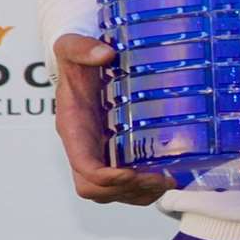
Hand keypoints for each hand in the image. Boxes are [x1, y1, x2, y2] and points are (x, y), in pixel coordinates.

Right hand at [52, 33, 174, 204]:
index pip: (84, 166)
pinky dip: (144, 188)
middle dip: (128, 189)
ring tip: (168, 179)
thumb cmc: (74, 57)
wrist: (79, 61)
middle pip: (96, 189)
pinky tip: (167, 175)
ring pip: (111, 192)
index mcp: (73, 127)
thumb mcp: (72, 46)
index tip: (133, 172)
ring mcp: (97, 152)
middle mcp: (82, 146)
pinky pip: (123, 185)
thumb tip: (104, 54)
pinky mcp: (112, 152)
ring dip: (139, 193)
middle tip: (160, 177)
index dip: (107, 177)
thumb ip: (82, 48)